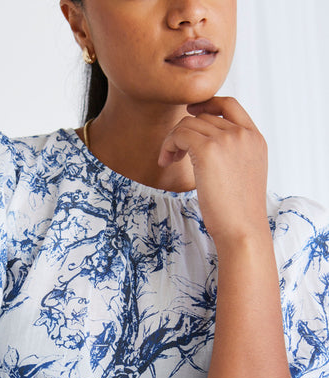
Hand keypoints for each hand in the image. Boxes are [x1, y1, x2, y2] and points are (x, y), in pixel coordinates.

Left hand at [158, 97, 268, 246]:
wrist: (242, 230)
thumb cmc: (238, 213)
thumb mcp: (244, 175)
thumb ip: (233, 154)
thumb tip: (207, 145)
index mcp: (255, 138)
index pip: (229, 105)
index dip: (207, 104)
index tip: (191, 113)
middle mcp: (243, 134)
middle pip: (203, 116)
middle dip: (184, 131)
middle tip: (174, 154)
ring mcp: (227, 140)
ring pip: (188, 124)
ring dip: (173, 140)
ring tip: (169, 160)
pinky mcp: (208, 150)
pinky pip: (179, 134)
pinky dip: (168, 145)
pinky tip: (165, 162)